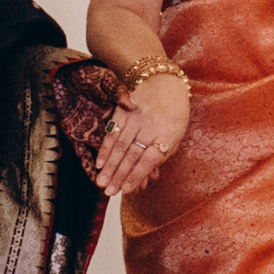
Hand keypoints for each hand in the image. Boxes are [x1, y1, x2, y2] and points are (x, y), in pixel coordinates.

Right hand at [89, 69, 192, 201]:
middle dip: (119, 176)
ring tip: (101, 183)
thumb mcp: (174, 136)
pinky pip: (112, 132)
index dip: (136, 176)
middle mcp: (150, 126)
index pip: (149, 160)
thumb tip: (143, 182)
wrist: (164, 81)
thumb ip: (159, 158)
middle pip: (132, 155)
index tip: (126, 190)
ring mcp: (135, 117)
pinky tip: (99, 163)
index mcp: (167, 135)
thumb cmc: (173, 113)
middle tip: (109, 192)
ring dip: (109, 166)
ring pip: (120, 146)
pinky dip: (105, 149)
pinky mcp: (123, 110)